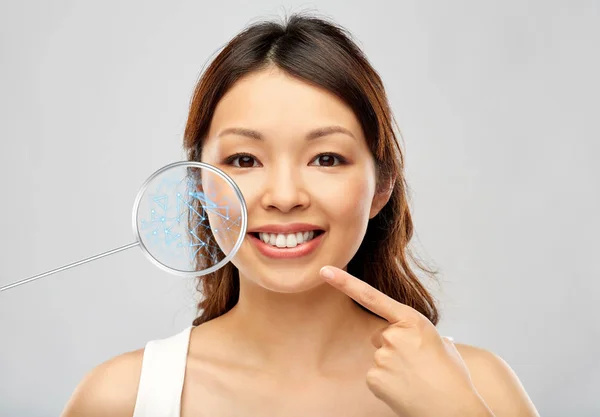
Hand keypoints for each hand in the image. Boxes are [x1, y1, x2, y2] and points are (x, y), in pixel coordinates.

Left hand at [319, 266, 492, 416]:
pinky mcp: (374, 377)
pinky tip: (404, 389)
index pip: (371, 296)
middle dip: (393, 346)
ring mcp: (382, 356)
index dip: (344, 282)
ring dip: (393, 366)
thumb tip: (427, 341)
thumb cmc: (452, 377)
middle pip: (380, 335)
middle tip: (416, 363)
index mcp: (412, 320)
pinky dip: (387, 383)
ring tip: (415, 378)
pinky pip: (375, 376)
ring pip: (379, 357)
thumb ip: (424, 336)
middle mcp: (393, 335)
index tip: (324, 271)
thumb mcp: (442, 345)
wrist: (453, 409)